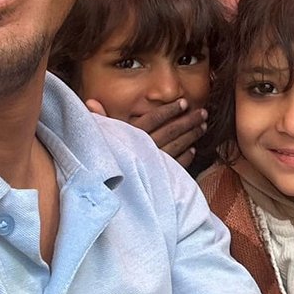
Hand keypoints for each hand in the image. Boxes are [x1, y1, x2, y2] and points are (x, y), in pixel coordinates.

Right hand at [87, 97, 207, 166]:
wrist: (106, 191)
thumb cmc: (103, 158)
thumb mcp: (100, 138)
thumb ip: (99, 120)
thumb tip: (90, 101)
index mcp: (131, 136)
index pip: (153, 119)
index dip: (169, 110)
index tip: (184, 103)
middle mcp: (145, 149)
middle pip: (171, 131)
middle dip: (188, 121)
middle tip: (203, 112)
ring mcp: (154, 164)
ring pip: (177, 146)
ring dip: (192, 135)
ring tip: (203, 126)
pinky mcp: (160, 178)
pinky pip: (177, 166)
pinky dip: (186, 157)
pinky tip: (194, 150)